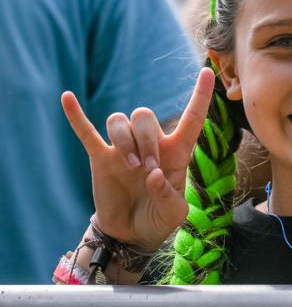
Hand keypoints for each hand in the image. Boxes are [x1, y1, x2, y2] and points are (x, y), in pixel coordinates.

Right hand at [61, 67, 214, 250]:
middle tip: (148, 169)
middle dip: (148, 140)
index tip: (208, 71)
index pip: (192, 117)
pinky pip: (86, 132)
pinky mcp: (100, 159)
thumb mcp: (174, 214)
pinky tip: (67, 98)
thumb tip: (153, 175)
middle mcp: (150, 144)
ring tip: (131, 166)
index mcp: (177, 151)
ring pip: (120, 121)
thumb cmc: (159, 219)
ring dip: (126, 141)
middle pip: (145, 117)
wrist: (132, 234)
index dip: (201, 95)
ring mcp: (123, 149)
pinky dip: (76, 116)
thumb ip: (168, 195)